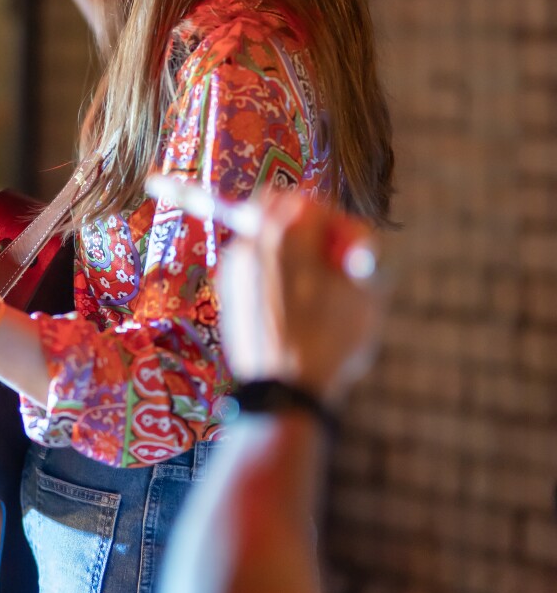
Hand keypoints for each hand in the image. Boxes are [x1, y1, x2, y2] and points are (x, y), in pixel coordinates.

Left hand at [217, 191, 383, 402]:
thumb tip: (355, 241)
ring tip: (309, 286)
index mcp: (289, 232)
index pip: (311, 201)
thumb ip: (361, 252)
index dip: (335, 223)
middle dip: (303, 223)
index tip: (347, 250)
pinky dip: (268, 270)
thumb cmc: (331, 340)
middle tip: (325, 257)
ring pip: (260, 232)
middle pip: (275, 205)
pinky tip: (288, 303)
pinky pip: (250, 263)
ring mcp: (235, 265)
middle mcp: (253, 240)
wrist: (284, 390)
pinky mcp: (226, 290)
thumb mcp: (365, 292)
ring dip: (285, 246)